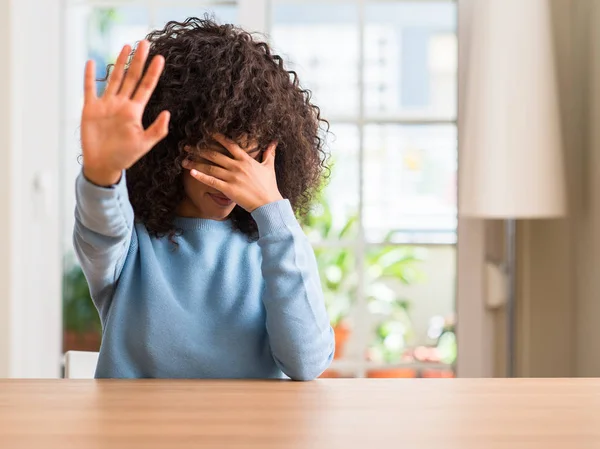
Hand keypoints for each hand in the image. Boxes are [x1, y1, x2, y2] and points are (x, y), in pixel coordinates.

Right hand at [81, 40, 169, 185]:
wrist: (103, 165)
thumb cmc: (125, 156)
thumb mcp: (144, 144)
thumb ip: (157, 130)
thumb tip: (167, 113)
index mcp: (134, 111)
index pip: (146, 87)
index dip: (153, 73)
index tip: (160, 58)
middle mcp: (121, 104)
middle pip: (132, 77)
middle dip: (138, 61)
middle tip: (145, 43)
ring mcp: (106, 105)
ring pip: (114, 78)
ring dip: (120, 62)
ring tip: (127, 46)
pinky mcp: (90, 109)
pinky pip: (90, 89)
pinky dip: (90, 76)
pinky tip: (91, 62)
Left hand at [182, 134, 282, 211]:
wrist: (268, 203)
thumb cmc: (269, 186)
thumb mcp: (269, 167)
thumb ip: (269, 153)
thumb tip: (274, 142)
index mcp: (246, 160)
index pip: (229, 145)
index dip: (217, 138)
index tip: (206, 134)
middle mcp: (237, 166)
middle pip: (215, 154)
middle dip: (199, 149)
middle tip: (187, 146)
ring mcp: (232, 178)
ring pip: (210, 167)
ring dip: (195, 162)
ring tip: (184, 160)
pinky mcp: (228, 189)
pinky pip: (211, 181)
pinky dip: (201, 176)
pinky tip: (191, 172)